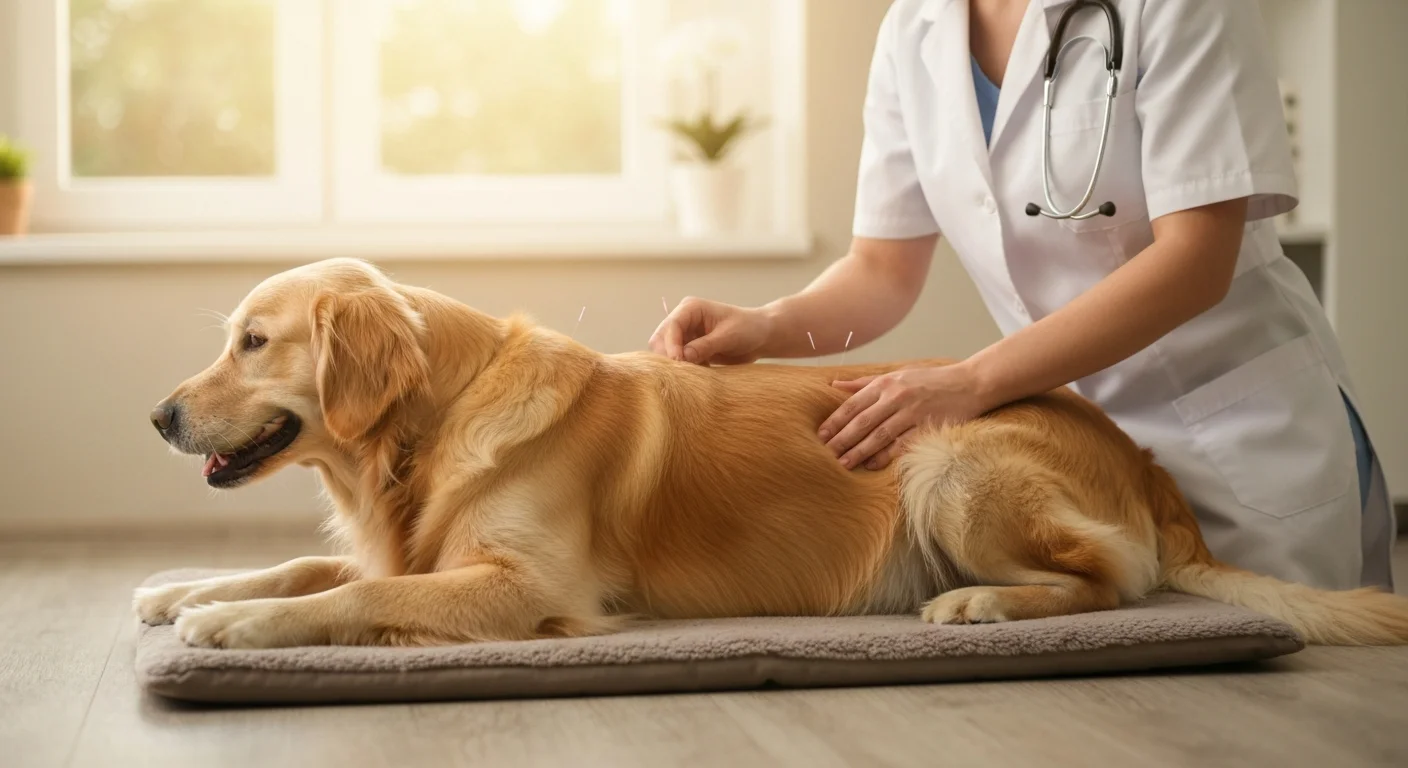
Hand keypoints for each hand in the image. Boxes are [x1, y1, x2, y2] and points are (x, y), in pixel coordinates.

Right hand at [649, 297, 773, 364]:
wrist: (761, 337)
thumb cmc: (748, 329)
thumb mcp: (728, 336)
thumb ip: (705, 346)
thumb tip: (683, 357)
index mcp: (691, 308)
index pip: (671, 326)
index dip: (671, 345)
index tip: (679, 362)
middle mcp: (683, 320)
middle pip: (661, 339)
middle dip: (668, 356)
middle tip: (683, 373)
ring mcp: (685, 335)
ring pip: (666, 352)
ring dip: (675, 365)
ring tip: (694, 373)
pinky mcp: (689, 348)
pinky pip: (677, 361)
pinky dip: (684, 370)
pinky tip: (700, 373)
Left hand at [818, 364, 991, 470]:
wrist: (969, 384)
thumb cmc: (929, 381)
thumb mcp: (896, 375)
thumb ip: (865, 383)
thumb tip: (834, 385)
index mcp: (886, 384)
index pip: (853, 404)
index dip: (835, 421)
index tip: (820, 435)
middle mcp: (897, 397)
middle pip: (862, 421)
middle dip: (841, 439)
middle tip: (824, 454)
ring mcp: (913, 413)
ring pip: (879, 435)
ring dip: (859, 451)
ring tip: (842, 464)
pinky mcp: (928, 427)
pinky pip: (902, 444)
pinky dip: (886, 456)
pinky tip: (871, 465)